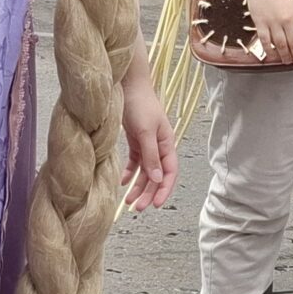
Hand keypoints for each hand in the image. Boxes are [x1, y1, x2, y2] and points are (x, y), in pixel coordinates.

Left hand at [119, 79, 178, 211]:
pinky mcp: (135, 141)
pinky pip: (134, 162)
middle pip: (156, 176)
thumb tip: (157, 180)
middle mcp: (159, 146)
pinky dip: (130, 173)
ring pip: (145, 172)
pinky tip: (122, 182)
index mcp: (167, 144)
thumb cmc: (140, 104)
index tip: (156, 205)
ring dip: (138, 187)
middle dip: (149, 193)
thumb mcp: (146, 131)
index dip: (164, 190)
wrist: (127, 85)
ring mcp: (147, 144)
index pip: (169, 173)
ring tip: (128, 201)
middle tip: (138, 208)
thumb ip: (151, 156)